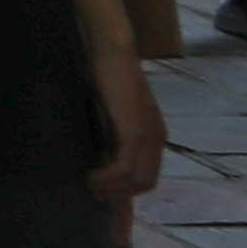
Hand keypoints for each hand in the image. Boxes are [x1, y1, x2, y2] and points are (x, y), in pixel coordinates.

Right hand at [90, 53, 165, 204]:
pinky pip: (124, 167)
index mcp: (155, 135)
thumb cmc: (108, 74)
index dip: (127, 191)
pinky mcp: (134, 132)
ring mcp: (149, 137)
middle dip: (119, 195)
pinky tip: (90, 175)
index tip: (104, 197)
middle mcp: (158, 140)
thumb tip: (101, 155)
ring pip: (137, 180)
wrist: (113, 50)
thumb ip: (116, 131)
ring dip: (111, 189)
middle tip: (93, 193)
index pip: (148, 176)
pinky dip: (107, 178)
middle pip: (145, 184)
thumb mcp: (115, 111)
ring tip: (88, 185)